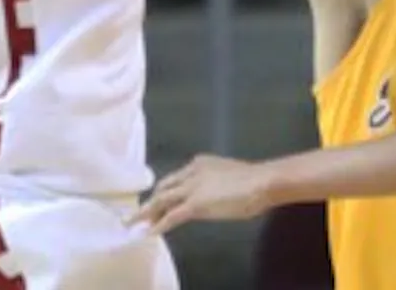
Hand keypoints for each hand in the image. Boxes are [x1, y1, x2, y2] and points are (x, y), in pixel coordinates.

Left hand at [137, 154, 275, 234]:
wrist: (261, 182)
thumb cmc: (253, 180)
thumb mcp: (226, 176)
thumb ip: (213, 183)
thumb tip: (210, 196)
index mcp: (200, 163)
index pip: (175, 178)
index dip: (164, 191)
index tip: (157, 201)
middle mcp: (191, 172)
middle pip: (164, 187)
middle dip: (151, 201)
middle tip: (141, 214)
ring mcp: (192, 188)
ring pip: (162, 200)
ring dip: (147, 213)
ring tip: (135, 223)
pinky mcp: (195, 204)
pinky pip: (171, 216)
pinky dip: (159, 225)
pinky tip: (150, 233)